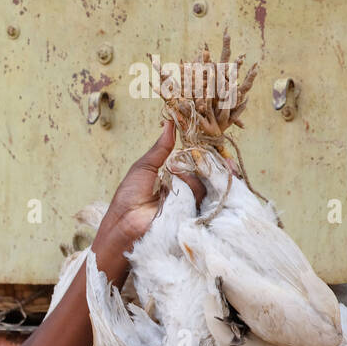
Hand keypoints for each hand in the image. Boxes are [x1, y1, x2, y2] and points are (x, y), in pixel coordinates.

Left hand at [92, 121, 204, 275]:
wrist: (124, 222)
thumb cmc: (129, 196)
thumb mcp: (145, 167)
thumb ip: (161, 148)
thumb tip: (169, 123)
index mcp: (176, 177)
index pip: (198, 163)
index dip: (208, 154)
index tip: (215, 141)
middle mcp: (187, 190)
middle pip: (210, 175)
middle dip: (218, 165)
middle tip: (222, 158)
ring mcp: (192, 204)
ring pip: (209, 186)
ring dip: (197, 178)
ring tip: (177, 177)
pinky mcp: (194, 217)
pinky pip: (208, 203)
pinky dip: (208, 192)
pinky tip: (204, 184)